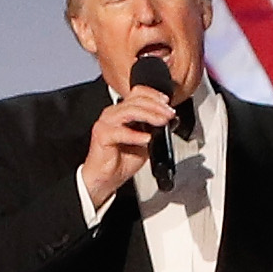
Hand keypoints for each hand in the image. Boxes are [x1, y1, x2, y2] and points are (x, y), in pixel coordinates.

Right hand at [82, 85, 177, 209]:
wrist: (106, 178)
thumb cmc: (121, 160)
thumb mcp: (145, 141)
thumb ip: (154, 129)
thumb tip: (171, 121)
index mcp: (122, 111)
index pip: (138, 93)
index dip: (154, 95)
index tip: (167, 102)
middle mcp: (113, 114)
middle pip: (136, 100)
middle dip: (156, 106)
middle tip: (169, 114)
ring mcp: (106, 123)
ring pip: (129, 111)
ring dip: (149, 115)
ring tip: (161, 122)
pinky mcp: (102, 135)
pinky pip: (120, 132)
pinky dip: (136, 135)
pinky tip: (147, 138)